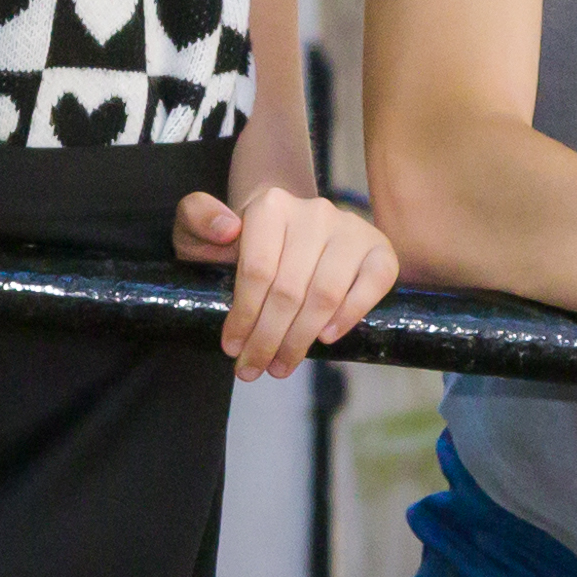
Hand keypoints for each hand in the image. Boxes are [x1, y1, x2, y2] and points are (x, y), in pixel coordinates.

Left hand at [176, 184, 398, 379]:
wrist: (286, 228)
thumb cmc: (241, 239)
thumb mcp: (202, 227)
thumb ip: (197, 217)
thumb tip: (227, 229)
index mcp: (271, 206)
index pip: (258, 270)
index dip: (244, 316)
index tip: (232, 348)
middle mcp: (314, 212)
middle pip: (290, 290)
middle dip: (268, 339)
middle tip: (253, 370)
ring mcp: (350, 229)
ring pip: (326, 294)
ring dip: (301, 339)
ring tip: (281, 365)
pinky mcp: (378, 248)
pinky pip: (373, 284)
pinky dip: (350, 316)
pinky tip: (325, 338)